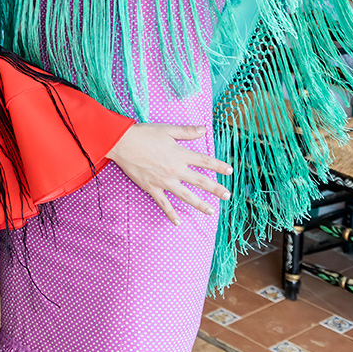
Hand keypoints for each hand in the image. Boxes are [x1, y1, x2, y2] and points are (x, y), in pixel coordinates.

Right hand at [105, 123, 231, 225]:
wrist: (122, 143)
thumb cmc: (144, 134)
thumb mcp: (168, 130)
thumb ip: (187, 132)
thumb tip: (204, 129)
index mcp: (180, 154)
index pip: (204, 161)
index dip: (218, 165)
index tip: (230, 170)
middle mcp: (175, 169)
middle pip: (200, 181)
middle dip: (216, 189)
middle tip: (227, 195)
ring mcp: (164, 181)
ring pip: (186, 195)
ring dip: (200, 204)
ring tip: (211, 211)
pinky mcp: (152, 188)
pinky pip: (164, 204)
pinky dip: (171, 214)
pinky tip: (178, 222)